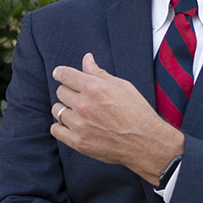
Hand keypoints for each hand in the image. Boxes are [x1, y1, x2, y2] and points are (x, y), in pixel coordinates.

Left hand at [51, 52, 182, 179]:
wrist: (146, 143)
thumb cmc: (138, 113)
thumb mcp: (122, 87)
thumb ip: (100, 73)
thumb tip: (87, 59)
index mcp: (95, 88)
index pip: (65, 75)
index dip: (60, 73)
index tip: (59, 74)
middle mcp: (85, 105)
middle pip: (60, 91)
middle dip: (68, 92)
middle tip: (80, 98)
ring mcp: (80, 125)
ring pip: (57, 110)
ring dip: (65, 109)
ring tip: (78, 113)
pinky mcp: (78, 142)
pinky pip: (56, 130)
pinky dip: (60, 127)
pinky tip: (71, 126)